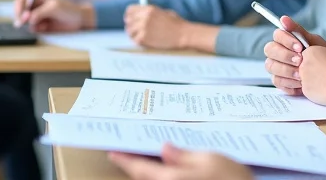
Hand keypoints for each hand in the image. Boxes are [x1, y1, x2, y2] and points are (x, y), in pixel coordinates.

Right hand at [18, 0, 92, 31]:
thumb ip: (39, 13)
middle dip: (20, 17)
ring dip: (30, 24)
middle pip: (19, 11)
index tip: (21, 15)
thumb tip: (28, 19)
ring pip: (24, 21)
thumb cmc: (68, 9)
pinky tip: (46, 27)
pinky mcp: (40, 25)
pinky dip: (36, 29)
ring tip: (43, 24)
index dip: (18, 7)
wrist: (78, 20)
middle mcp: (34, 5)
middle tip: (22, 23)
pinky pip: (32, 28)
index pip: (21, 0)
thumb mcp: (53, 8)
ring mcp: (36, 16)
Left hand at [109, 144, 252, 179]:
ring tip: (149, 159)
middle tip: (128, 152)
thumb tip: (164, 149)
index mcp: (172, 179)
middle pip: (144, 179)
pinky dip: (163, 176)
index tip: (112, 152)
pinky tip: (168, 169)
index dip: (125, 160)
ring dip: (150, 173)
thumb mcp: (212, 160)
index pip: (140, 169)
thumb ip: (184, 156)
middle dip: (136, 167)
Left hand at [124, 5, 187, 49]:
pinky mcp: (144, 38)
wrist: (184, 35)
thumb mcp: (163, 12)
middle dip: (131, 25)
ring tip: (140, 36)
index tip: (129, 19)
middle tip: (134, 30)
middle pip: (128, 21)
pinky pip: (135, 40)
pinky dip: (139, 42)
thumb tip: (138, 16)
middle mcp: (144, 17)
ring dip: (134, 34)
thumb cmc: (176, 24)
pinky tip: (145, 42)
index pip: (130, 10)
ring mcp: (143, 28)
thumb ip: (150, 13)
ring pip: (129, 31)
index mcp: (149, 9)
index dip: (129, 15)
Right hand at [264, 16, 325, 94]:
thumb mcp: (313, 42)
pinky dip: (289, 83)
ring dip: (287, 70)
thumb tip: (283, 18)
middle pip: (269, 50)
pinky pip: (276, 81)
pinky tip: (300, 84)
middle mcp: (277, 52)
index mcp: (285, 40)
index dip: (287, 40)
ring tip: (301, 75)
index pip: (277, 35)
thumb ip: (298, 30)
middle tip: (300, 61)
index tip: (300, 47)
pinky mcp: (279, 81)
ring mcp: (276, 67)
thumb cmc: (321, 56)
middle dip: (285, 55)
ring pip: (271, 66)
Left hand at [298, 46, 325, 106]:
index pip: (308, 53)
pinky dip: (314, 90)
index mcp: (311, 52)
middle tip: (324, 74)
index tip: (323, 63)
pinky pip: (308, 89)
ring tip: (325, 84)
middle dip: (312, 69)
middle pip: (304, 66)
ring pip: (305, 78)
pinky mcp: (305, 91)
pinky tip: (324, 91)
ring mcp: (303, 78)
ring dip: (312, 80)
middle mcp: (303, 64)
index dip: (316, 58)